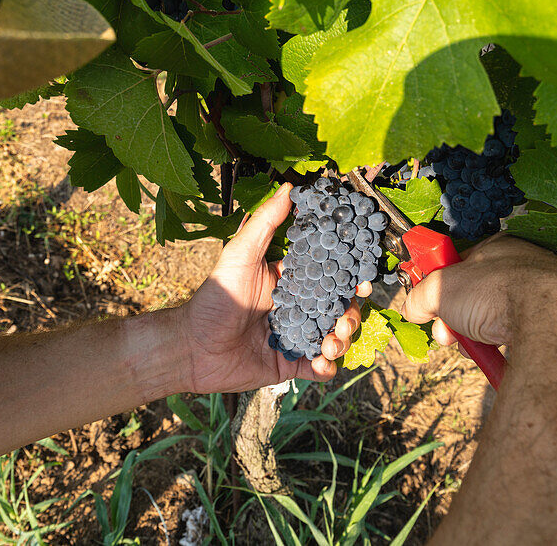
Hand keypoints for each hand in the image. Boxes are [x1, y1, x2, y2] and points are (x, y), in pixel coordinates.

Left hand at [181, 183, 366, 393]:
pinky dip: (326, 367)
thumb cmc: (214, 298)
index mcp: (291, 281)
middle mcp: (298, 308)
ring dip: (341, 340)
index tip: (364, 280)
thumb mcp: (240, 255)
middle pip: (339, 308)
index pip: (329, 275)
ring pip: (334, 338)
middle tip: (345, 317)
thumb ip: (266, 222)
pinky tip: (320, 362)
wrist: (192, 347)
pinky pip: (320, 369)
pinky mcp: (290, 364)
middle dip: (350, 313)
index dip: (350, 277)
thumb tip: (289, 187)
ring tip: (331, 342)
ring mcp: (296, 337)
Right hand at [398, 234, 556, 349]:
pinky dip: (503, 348)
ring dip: (477, 336)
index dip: (440, 288)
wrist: (550, 318)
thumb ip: (421, 297)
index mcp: (496, 249)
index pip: (460, 266)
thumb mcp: (441, 288)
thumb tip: (411, 308)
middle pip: (477, 297)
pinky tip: (494, 355)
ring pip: (498, 319)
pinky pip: (520, 337)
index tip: (428, 304)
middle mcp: (522, 268)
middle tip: (447, 333)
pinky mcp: (553, 324)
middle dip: (456, 319)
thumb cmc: (498, 291)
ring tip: (472, 347)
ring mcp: (541, 296)